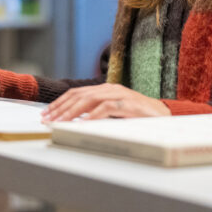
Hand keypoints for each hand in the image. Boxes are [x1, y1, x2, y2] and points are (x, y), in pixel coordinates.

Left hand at [41, 83, 170, 121]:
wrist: (165, 116)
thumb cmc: (138, 117)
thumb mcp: (113, 113)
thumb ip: (96, 113)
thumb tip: (73, 123)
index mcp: (104, 89)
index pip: (76, 93)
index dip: (59, 103)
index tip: (46, 114)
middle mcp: (110, 88)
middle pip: (78, 95)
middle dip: (60, 108)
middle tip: (47, 119)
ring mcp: (120, 94)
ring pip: (89, 100)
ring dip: (72, 112)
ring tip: (60, 121)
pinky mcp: (129, 104)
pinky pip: (107, 108)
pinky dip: (94, 115)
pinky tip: (83, 123)